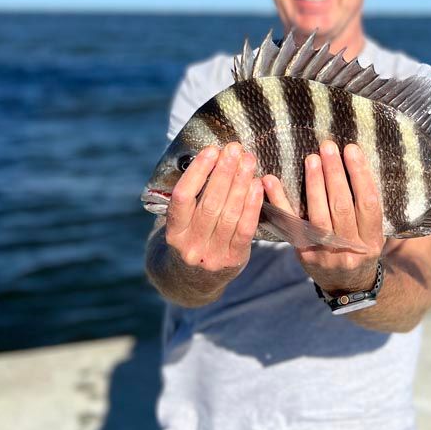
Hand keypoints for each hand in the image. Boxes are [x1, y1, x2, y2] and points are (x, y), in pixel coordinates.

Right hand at [165, 142, 262, 274]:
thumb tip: (213, 156)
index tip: (211, 150)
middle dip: (224, 172)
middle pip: (210, 203)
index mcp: (173, 232)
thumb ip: (192, 196)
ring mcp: (212, 255)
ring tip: (248, 160)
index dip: (197, 172)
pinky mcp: (233, 260)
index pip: (182, 197)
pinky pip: (245, 228)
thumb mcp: (181, 222)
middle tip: (235, 149)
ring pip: (229, 214)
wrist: (192, 280)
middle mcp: (190, 246)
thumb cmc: (190, 238)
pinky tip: (257, 185)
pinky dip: (252, 205)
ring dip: (241, 183)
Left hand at [263, 141, 383, 293]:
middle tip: (327, 147)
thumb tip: (358, 162)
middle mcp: (350, 248)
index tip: (351, 149)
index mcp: (372, 239)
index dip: (360, 175)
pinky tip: (271, 180)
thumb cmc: (360, 247)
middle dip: (334, 174)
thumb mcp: (373, 232)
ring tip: (311, 159)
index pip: (368, 203)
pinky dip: (279, 201)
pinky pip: (290, 224)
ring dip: (314, 185)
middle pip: (342, 206)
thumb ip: (367, 206)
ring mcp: (324, 252)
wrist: (346, 285)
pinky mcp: (303, 252)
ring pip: (318, 216)